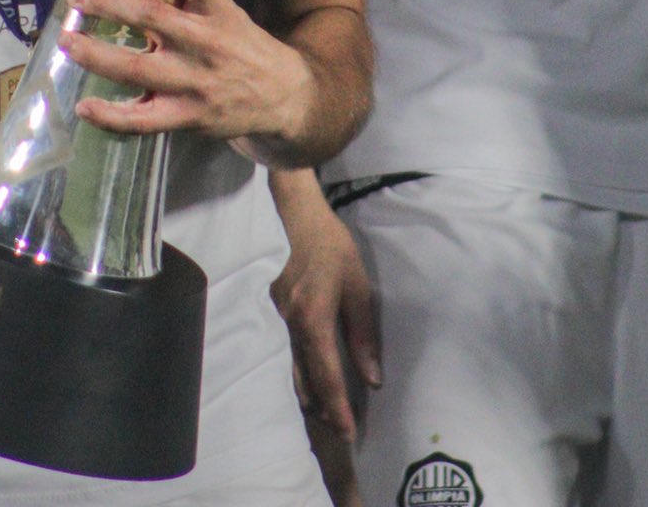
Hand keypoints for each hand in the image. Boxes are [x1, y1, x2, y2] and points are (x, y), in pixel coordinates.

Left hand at [59, 0, 313, 160]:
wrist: (282, 98)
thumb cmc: (241, 46)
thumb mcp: (225, 11)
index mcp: (218, 11)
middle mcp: (206, 44)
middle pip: (153, 18)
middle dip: (109, 3)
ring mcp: (195, 83)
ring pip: (138, 69)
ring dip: (96, 54)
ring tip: (68, 40)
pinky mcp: (188, 117)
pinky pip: (143, 120)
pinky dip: (111, 116)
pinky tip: (85, 106)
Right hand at [271, 188, 378, 439]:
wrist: (295, 216)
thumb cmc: (332, 247)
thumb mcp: (357, 288)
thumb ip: (363, 334)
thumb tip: (372, 377)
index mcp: (313, 318)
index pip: (327, 373)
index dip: (338, 405)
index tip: (348, 431)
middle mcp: (291, 324)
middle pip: (306, 377)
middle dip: (323, 407)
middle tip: (339, 432)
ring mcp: (279, 318)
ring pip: (293, 367)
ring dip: (309, 393)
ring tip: (325, 416)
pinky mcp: (276, 310)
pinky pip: (288, 351)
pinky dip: (300, 372)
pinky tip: (308, 382)